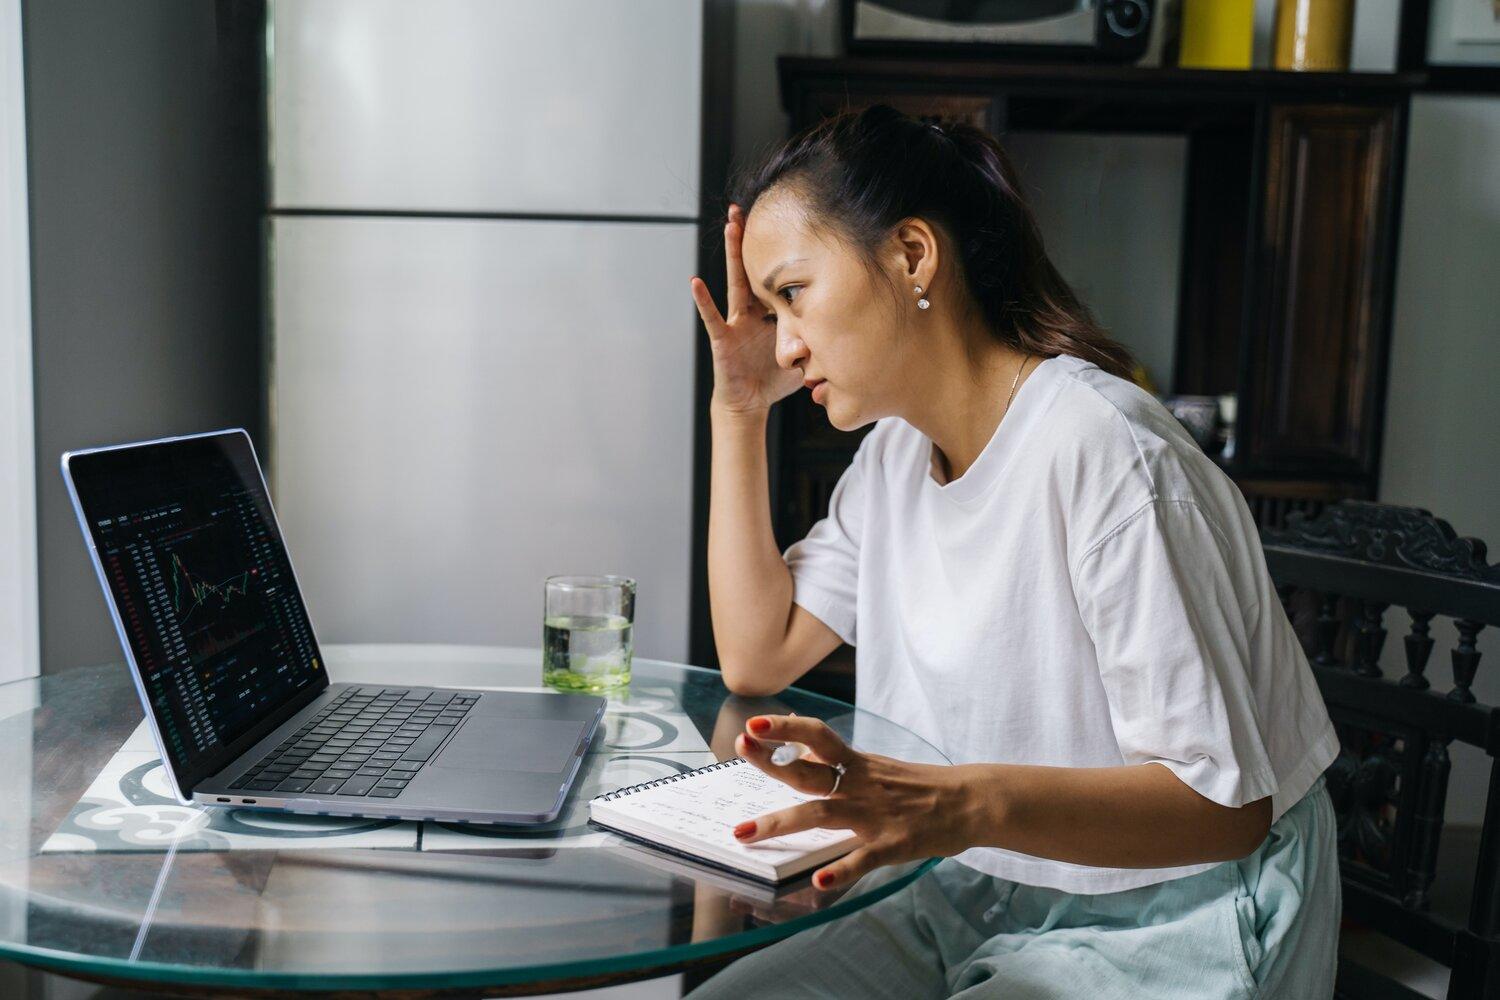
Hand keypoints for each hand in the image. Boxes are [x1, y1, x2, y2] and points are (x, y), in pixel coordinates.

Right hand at [689, 204, 804, 414]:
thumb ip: (819, 345)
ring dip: (732, 253)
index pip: (779, 278)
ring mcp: (736, 322)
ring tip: (730, 224)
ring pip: (735, 282)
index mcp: (773, 314)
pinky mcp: (722, 338)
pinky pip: (712, 317)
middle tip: (749, 207)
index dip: (782, 254)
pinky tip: (695, 283)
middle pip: (753, 269)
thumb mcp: (805, 359)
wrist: (750, 404)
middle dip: (751, 239)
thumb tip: (840, 336)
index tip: (788, 224)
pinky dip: (703, 301)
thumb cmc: (773, 381)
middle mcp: (754, 312)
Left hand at [732, 715, 977, 890]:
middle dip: (771, 762)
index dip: (785, 728)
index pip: (816, 737)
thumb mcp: (876, 765)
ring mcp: (873, 815)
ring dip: (780, 823)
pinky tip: (818, 880)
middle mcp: (858, 785)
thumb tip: (799, 742)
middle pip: (807, 771)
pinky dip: (840, 869)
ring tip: (745, 835)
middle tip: (739, 749)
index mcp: (857, 764)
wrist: (971, 800)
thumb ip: (839, 759)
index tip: (753, 724)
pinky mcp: (892, 844)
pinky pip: (862, 858)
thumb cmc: (920, 786)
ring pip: (820, 815)